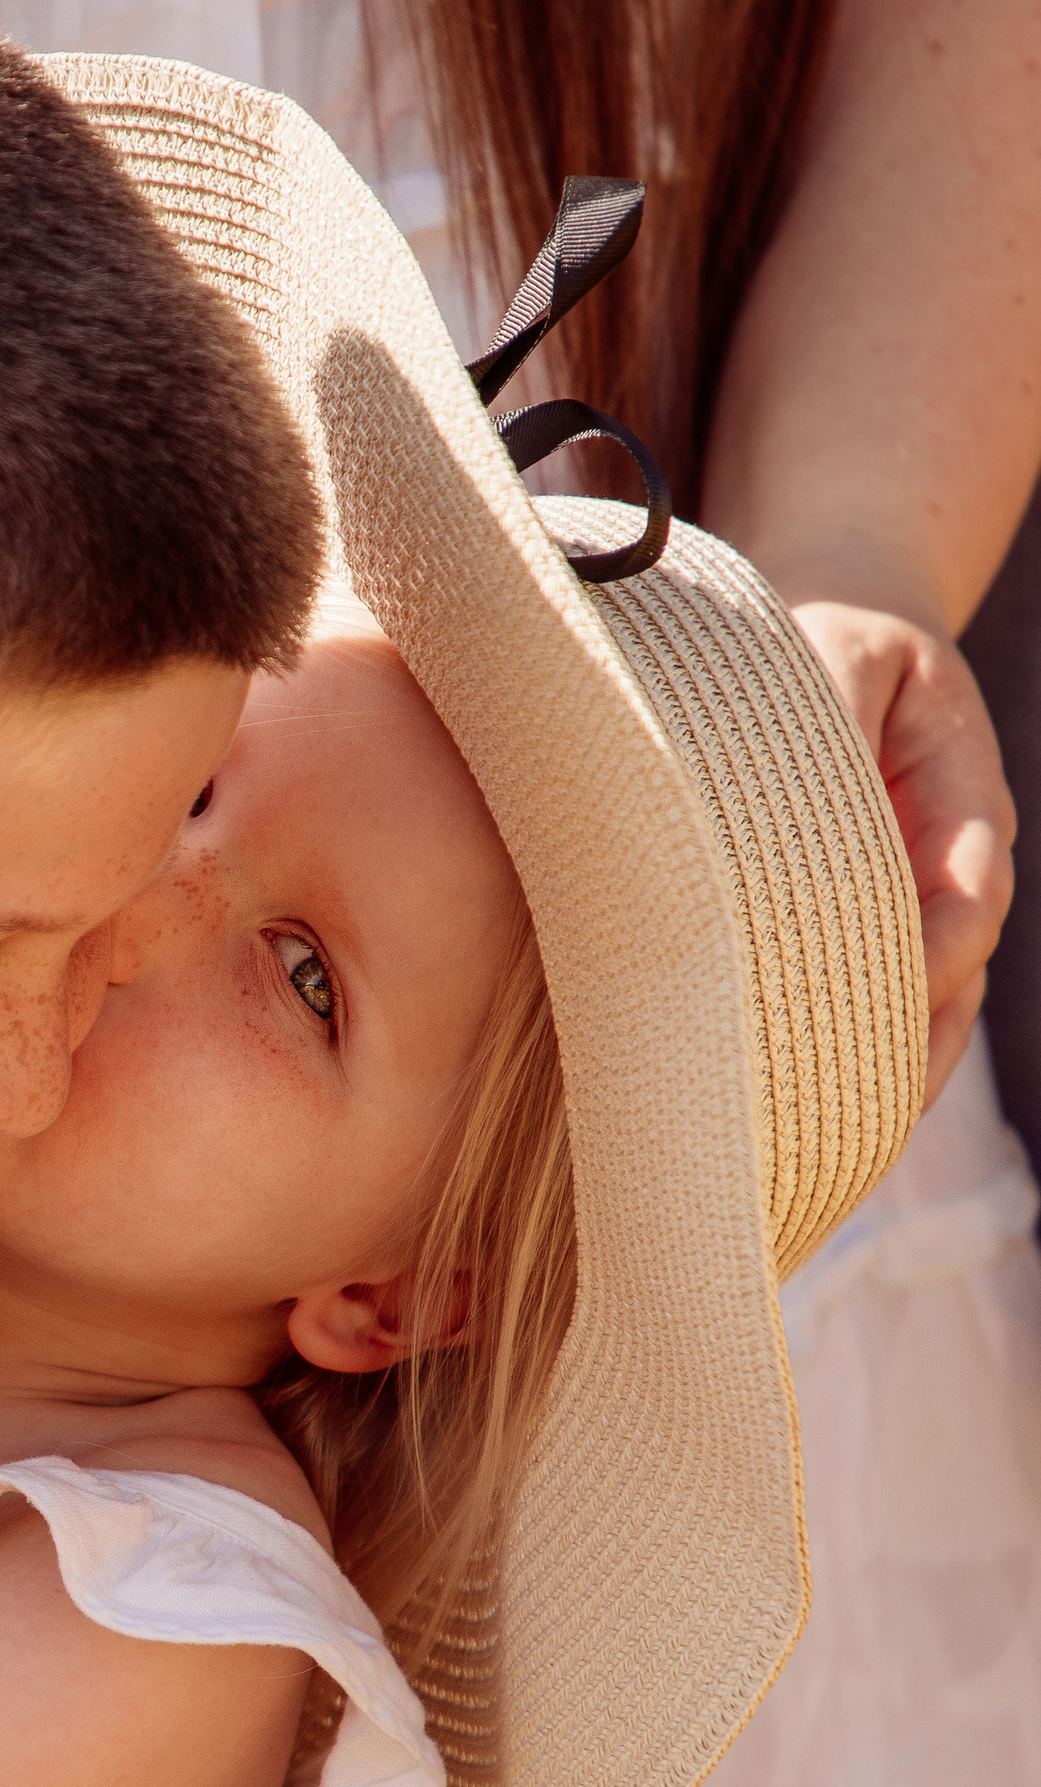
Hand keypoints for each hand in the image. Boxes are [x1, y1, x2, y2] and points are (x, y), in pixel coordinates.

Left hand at [791, 602, 1013, 1101]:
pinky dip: (861, 1065)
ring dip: (888, 1073)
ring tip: (836, 1145)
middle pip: (954, 974)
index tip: (892, 995)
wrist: (834, 641)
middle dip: (911, 1041)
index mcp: (963, 795)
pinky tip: (818, 1126)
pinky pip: (888, 1012)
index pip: (968, 894)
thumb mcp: (838, 648)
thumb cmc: (827, 643)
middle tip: (856, 1106)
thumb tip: (818, 769)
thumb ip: (835, 704)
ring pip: (929, 1009)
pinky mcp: (878, 933)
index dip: (935, 950)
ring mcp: (923, 906)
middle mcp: (956, 864)